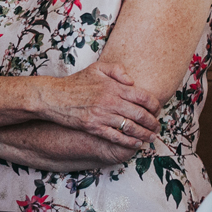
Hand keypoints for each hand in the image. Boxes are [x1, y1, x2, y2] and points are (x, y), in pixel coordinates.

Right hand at [42, 62, 159, 151]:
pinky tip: (136, 144)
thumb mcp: (97, 68)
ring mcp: (102, 115)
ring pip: (130, 127)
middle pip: (140, 114)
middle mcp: (110, 101)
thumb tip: (132, 82)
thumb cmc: (76, 82)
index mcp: (114, 86)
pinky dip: (128, 142)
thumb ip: (117, 70)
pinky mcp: (93, 127)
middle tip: (157, 127)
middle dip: (153, 122)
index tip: (157, 110)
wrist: (54, 96)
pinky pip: (116, 137)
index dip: (154, 105)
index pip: (143, 96)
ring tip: (151, 138)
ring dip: (144, 134)